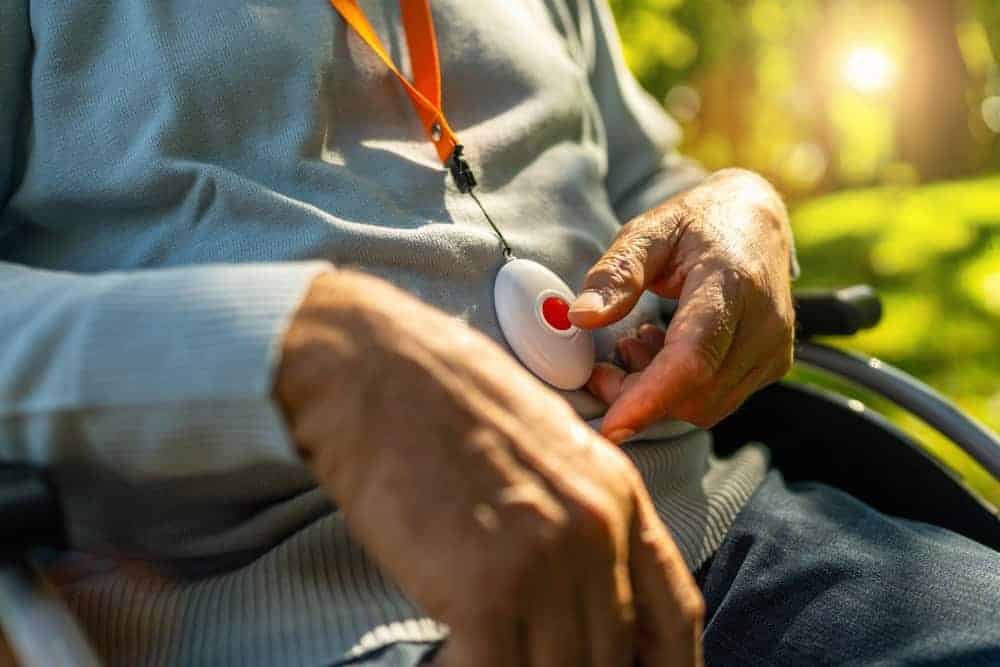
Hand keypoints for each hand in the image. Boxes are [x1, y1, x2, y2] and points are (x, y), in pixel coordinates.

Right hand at [276, 271, 704, 666]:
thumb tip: (576, 592)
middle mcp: (597, 531)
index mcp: (618, 495)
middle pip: (616, 656)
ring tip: (490, 656)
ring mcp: (545, 560)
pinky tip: (453, 659)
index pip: (674, 613)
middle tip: (535, 663)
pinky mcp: (485, 588)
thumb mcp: (542, 446)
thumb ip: (575, 516)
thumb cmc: (444, 401)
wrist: (373, 367)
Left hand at [569, 169, 795, 441]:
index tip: (611, 426)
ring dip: (656, 394)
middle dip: (637, 395)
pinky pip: (717, 402)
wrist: (756, 220)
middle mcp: (764, 322)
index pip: (693, 357)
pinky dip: (679, 392)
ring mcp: (774, 348)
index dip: (651, 398)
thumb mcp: (649, 231)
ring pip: (704, 407)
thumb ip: (616, 273)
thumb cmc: (696, 223)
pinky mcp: (774, 366)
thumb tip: (580, 317)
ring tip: (637, 345)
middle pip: (694, 393)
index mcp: (732, 282)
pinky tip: (664, 351)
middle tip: (604, 364)